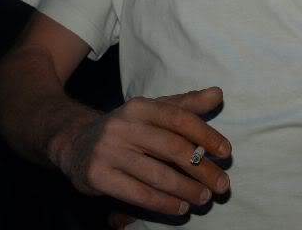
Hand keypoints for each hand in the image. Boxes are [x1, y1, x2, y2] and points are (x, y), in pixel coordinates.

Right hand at [51, 86, 230, 217]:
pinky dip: (163, 203)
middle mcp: (123, 126)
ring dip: (186, 189)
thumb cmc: (127, 128)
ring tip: (205, 198)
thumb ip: (186, 104)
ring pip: (156, 174)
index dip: (206, 135)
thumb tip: (218, 93)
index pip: (179, 119)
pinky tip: (180, 208)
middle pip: (172, 148)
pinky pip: (137, 193)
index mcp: (140, 106)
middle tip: (223, 184)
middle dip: (202, 169)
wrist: (76, 144)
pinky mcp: (97, 176)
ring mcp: (108, 152)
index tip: (226, 152)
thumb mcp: (153, 111)